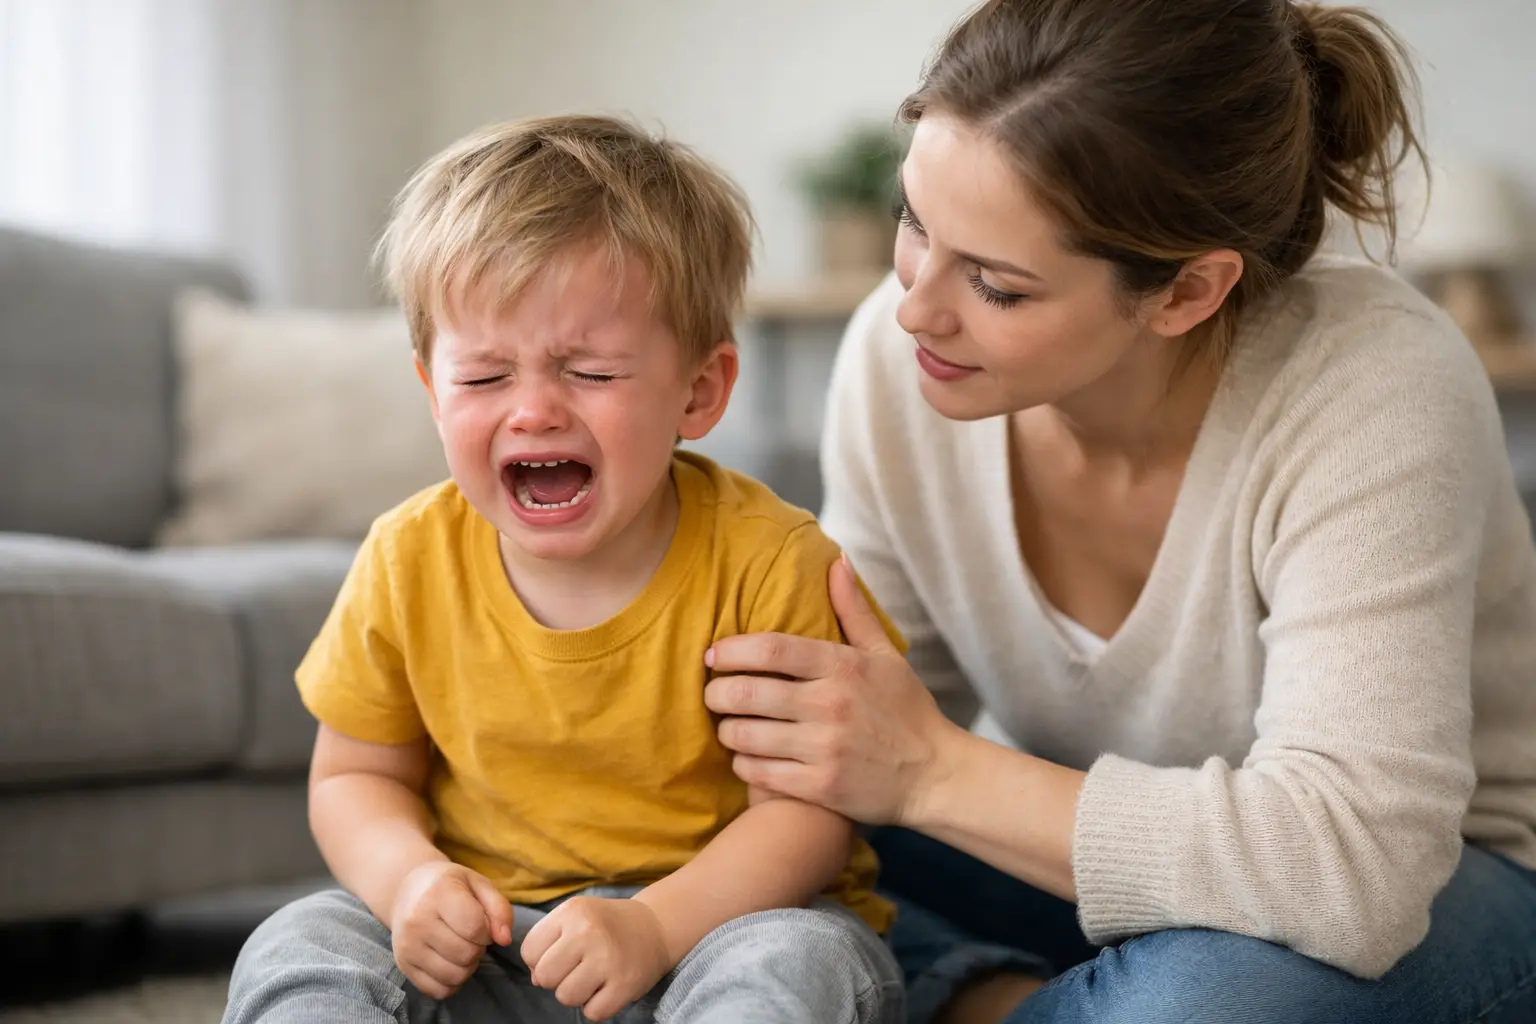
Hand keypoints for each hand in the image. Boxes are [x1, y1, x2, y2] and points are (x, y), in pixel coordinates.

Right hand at [388, 860, 512, 999]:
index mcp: (438, 894)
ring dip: (467, 967)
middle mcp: (417, 921)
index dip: (487, 931)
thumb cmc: (448, 886)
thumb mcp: (478, 884)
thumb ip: (500, 909)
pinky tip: (450, 963)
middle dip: (478, 948)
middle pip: (466, 954)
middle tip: (471, 937)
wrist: (406, 891)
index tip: (482, 924)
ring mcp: (407, 946)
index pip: (475, 928)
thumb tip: (505, 940)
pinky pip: (438, 991)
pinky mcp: (403, 965)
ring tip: (461, 948)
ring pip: (454, 976)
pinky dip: (451, 983)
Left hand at [520, 896, 670, 1021]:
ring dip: (576, 994)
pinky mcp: (625, 984)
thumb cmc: (606, 925)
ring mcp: (608, 959)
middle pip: (544, 976)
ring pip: (565, 997)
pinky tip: (607, 987)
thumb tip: (535, 980)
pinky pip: (592, 1013)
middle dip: (556, 978)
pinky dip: (597, 1006)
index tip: (561, 954)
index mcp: (572, 911)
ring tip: (593, 977)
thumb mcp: (574, 917)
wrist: (655, 926)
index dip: (540, 959)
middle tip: (577, 967)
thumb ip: (547, 942)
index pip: (528, 951)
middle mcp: (589, 932)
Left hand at [704, 555, 961, 824]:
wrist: (936, 775)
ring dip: (727, 730)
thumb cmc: (907, 711)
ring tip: (728, 725)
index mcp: (842, 667)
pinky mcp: (820, 787)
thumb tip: (837, 560)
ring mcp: (824, 748)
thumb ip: (853, 610)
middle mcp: (830, 705)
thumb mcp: (885, 655)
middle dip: (717, 692)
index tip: (713, 655)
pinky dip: (743, 764)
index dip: (731, 650)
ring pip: (745, 735)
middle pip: (747, 692)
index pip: (770, 648)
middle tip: (712, 693)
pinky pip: (759, 773)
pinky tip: (747, 757)